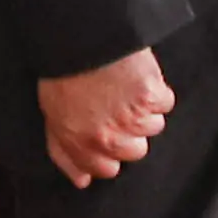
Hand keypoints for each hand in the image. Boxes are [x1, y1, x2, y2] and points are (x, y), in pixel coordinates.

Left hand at [40, 47, 174, 189]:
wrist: (78, 36)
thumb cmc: (62, 72)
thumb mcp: (51, 115)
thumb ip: (65, 152)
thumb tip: (82, 181)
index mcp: (82, 143)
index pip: (107, 170)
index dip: (109, 151)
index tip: (109, 132)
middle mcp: (109, 137)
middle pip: (136, 151)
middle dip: (129, 131)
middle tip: (117, 105)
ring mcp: (132, 118)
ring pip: (153, 127)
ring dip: (144, 109)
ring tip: (125, 86)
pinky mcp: (151, 96)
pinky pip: (165, 102)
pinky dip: (157, 90)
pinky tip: (138, 77)